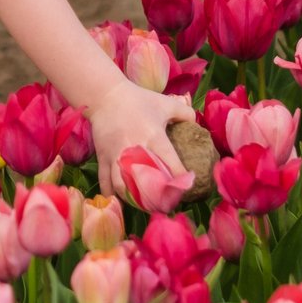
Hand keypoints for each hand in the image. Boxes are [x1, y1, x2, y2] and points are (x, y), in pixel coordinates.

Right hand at [85, 79, 195, 199]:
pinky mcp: (103, 158)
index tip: (187, 187)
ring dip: (134, 199)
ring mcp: (116, 156)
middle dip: (156, 197)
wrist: (105, 96)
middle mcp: (135, 149)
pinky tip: (120, 201)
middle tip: (166, 205)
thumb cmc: (138, 100)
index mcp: (154, 136)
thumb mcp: (165, 103)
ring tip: (144, 206)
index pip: (170, 163)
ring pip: (123, 186)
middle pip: (145, 182)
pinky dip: (112, 194)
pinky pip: (105, 182)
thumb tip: (198, 124)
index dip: (180, 178)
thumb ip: (185, 113)